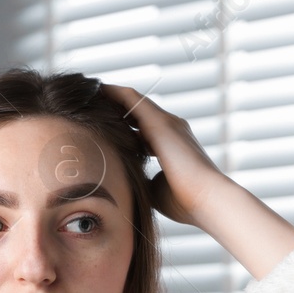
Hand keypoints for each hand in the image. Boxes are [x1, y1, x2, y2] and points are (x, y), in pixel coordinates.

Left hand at [99, 83, 230, 226]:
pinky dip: (113, 92)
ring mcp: (167, 122)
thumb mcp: (154, 188)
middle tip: (88, 107)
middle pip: (137, 113)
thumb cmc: (184, 202)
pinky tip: (95, 91)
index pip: (142, 131)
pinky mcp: (160, 121)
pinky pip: (131, 98)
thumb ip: (140, 179)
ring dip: (110, 97)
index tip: (101, 129)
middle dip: (114, 109)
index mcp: (171, 146)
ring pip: (133, 101)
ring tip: (88, 95)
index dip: (123, 128)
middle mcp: (170, 129)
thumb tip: (121, 179)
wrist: (206, 198)